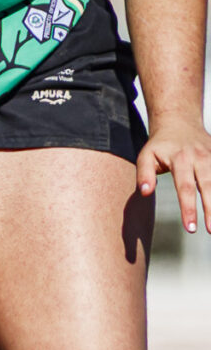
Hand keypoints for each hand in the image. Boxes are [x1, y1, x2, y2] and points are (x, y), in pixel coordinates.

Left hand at [139, 119, 210, 233]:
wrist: (179, 121)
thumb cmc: (160, 145)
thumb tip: (145, 193)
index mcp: (181, 159)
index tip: (191, 228)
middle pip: (209, 186)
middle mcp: (201, 158)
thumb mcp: (146, 156)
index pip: (186, 188)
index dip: (189, 209)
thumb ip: (144, 174)